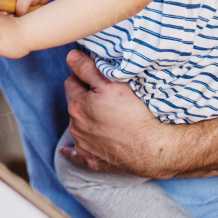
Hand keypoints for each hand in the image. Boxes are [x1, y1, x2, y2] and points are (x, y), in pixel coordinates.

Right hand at [0, 0, 51, 15]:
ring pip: (10, 15)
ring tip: (24, 17)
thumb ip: (21, 8)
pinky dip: (22, 18)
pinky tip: (28, 17)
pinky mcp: (22, 8)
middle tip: (16, 18)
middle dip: (7, 16)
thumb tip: (18, 19)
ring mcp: (15, 3)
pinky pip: (18, 16)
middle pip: (1, 10)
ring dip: (16, 18)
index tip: (7, 13)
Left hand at [60, 49, 176, 177]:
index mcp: (77, 105)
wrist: (151, 148)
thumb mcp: (111, 84)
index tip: (95, 77)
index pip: (72, 82)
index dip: (83, 76)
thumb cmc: (133, 114)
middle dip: (84, 98)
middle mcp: (75, 126)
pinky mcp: (92, 161)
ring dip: (85, 120)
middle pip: (75, 104)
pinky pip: (77, 155)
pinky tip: (66, 150)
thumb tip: (70, 56)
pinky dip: (73, 151)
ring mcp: (83, 145)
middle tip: (103, 96)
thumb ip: (87, 68)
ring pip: (78, 126)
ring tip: (104, 117)